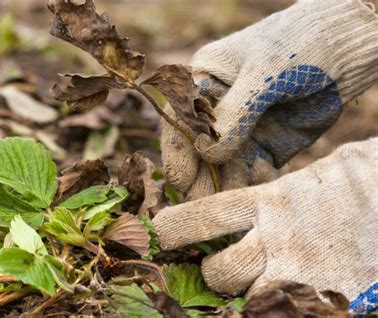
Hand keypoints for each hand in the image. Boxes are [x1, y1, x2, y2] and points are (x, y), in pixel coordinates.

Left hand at [153, 138, 377, 313]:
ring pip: (248, 298)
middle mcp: (279, 237)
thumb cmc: (364, 179)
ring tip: (257, 285)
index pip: (208, 216)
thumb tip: (253, 206)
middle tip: (220, 270)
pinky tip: (284, 297)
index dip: (176, 227)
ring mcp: (303, 271)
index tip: (157, 233)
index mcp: (272, 200)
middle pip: (220, 270)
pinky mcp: (330, 296)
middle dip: (214, 275)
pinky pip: (283, 311)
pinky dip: (276, 307)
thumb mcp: (315, 175)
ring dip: (245, 296)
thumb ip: (279, 195)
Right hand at [161, 0, 377, 198]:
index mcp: (201, 85)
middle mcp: (214, 113)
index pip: (179, 125)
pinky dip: (253, 184)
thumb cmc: (297, 47)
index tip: (182, 183)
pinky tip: (262, 182)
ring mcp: (239, 133)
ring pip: (221, 170)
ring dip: (224, 188)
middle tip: (202, 207)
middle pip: (195, 154)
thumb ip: (235, 114)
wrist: (344, 53)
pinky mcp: (262, 149)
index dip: (178, 155)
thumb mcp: (263, 74)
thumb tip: (207, 153)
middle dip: (198, 180)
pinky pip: (251, 174)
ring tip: (231, 202)